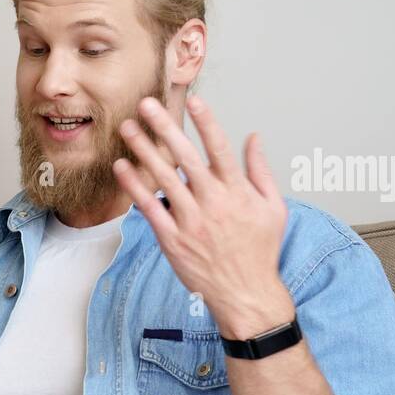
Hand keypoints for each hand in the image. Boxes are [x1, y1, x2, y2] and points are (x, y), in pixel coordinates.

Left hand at [112, 96, 293, 339]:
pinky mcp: (172, 240)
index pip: (220, 149)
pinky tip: (121, 168)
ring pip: (162, 178)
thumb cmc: (260, 251)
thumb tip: (254, 137)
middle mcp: (212, 203)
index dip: (206, 123)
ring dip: (142, 150)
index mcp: (238, 192)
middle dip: (164, 127)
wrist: (245, 294)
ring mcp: (190, 221)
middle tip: (146, 104)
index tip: (193, 100)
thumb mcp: (273, 208)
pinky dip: (134, 187)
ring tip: (127, 128)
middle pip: (184, 157)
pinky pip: (149, 208)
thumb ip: (261, 170)